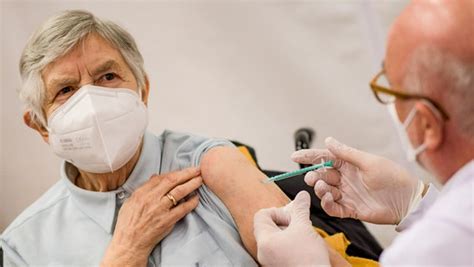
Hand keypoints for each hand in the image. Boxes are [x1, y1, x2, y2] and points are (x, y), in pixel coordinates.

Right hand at [101, 167, 201, 265]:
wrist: (129, 244)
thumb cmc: (128, 224)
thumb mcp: (130, 203)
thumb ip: (143, 189)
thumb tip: (155, 177)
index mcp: (141, 193)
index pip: (160, 178)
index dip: (174, 173)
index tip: (183, 171)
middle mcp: (151, 199)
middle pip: (172, 181)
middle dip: (187, 173)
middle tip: (197, 170)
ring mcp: (160, 210)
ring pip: (179, 192)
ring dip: (192, 184)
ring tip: (200, 180)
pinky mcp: (167, 221)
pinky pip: (183, 209)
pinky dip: (191, 202)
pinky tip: (196, 198)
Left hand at [254, 191, 329, 266]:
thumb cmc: (309, 260)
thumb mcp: (304, 228)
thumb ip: (300, 209)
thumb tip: (302, 196)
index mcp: (264, 241)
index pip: (261, 215)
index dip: (277, 211)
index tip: (292, 218)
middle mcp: (263, 252)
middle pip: (268, 226)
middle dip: (285, 222)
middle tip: (299, 224)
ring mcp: (270, 261)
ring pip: (275, 238)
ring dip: (289, 233)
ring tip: (303, 235)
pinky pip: (280, 250)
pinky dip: (290, 244)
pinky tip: (303, 246)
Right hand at [292, 137, 422, 224]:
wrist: (408, 201)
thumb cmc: (392, 177)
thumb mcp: (368, 161)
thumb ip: (346, 153)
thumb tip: (328, 140)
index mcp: (349, 164)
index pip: (324, 158)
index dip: (309, 157)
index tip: (295, 156)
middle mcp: (346, 179)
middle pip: (322, 175)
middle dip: (314, 176)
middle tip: (313, 178)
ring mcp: (347, 194)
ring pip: (325, 192)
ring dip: (321, 190)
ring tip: (324, 188)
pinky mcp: (351, 209)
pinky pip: (333, 208)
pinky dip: (328, 205)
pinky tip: (329, 200)